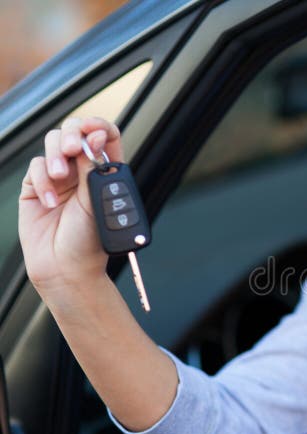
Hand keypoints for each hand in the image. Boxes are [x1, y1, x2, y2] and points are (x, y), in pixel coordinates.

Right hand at [18, 117, 123, 292]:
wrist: (66, 268)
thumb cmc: (90, 241)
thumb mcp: (97, 201)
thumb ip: (93, 168)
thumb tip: (94, 137)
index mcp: (105, 172)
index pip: (106, 137)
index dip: (99, 126)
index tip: (92, 129)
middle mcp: (83, 171)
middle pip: (75, 133)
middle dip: (72, 135)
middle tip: (71, 150)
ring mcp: (58, 177)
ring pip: (53, 143)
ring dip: (54, 156)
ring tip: (59, 177)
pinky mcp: (36, 187)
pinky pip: (36, 167)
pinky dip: (42, 181)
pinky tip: (49, 201)